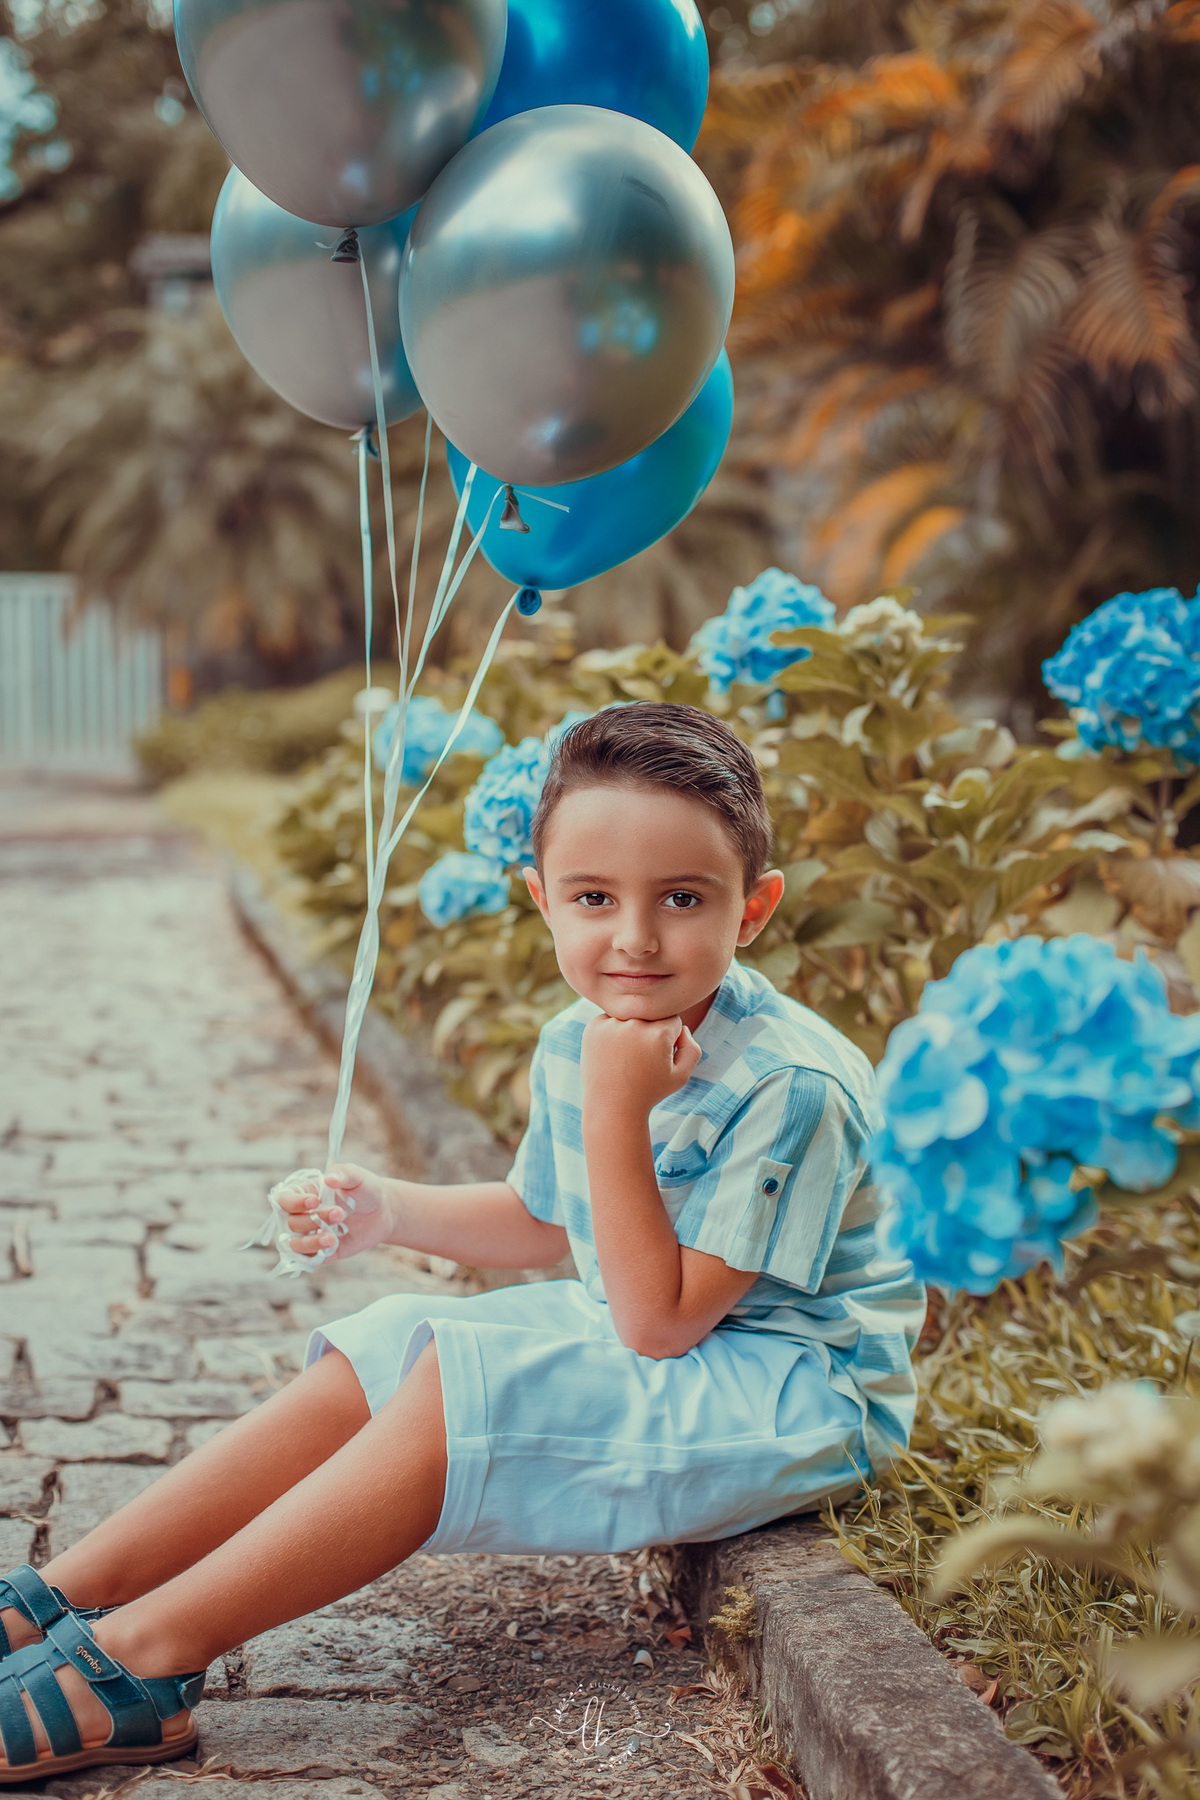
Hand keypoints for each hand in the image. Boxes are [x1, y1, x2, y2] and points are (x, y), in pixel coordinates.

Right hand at [277, 1162, 394, 1261]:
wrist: (383, 1211)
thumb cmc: (365, 1189)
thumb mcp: (357, 1176)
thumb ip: (343, 1173)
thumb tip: (330, 1179)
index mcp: (304, 1194)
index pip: (284, 1200)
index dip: (294, 1203)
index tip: (314, 1201)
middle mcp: (303, 1215)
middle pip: (292, 1223)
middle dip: (314, 1219)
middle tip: (340, 1213)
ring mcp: (310, 1235)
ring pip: (294, 1245)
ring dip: (310, 1242)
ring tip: (332, 1238)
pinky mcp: (321, 1252)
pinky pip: (308, 1259)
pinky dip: (316, 1254)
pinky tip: (332, 1246)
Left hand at [580, 1013, 701, 1119]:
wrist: (612, 1107)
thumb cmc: (649, 1092)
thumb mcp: (681, 1076)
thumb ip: (692, 1049)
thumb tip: (681, 1028)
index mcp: (659, 1033)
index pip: (672, 1020)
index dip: (669, 1040)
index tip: (659, 1057)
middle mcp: (634, 1024)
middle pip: (651, 1016)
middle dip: (650, 1033)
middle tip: (641, 1059)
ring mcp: (611, 1024)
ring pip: (630, 1016)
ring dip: (630, 1030)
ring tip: (626, 1059)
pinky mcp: (593, 1028)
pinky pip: (610, 1020)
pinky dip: (612, 1033)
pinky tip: (612, 1055)